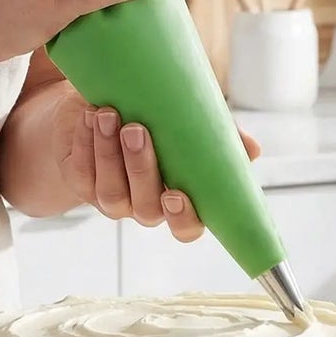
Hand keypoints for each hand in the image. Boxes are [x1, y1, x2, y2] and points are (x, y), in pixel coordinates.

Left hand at [50, 87, 261, 242]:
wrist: (102, 107)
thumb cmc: (156, 121)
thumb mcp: (190, 125)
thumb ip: (220, 137)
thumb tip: (252, 149)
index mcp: (179, 201)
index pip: (186, 228)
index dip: (182, 219)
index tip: (176, 195)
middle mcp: (145, 206)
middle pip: (145, 208)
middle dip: (141, 169)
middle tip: (136, 130)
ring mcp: (112, 199)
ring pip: (111, 193)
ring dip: (109, 153)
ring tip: (108, 115)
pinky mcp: (82, 183)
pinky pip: (83, 172)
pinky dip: (85, 143)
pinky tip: (90, 116)